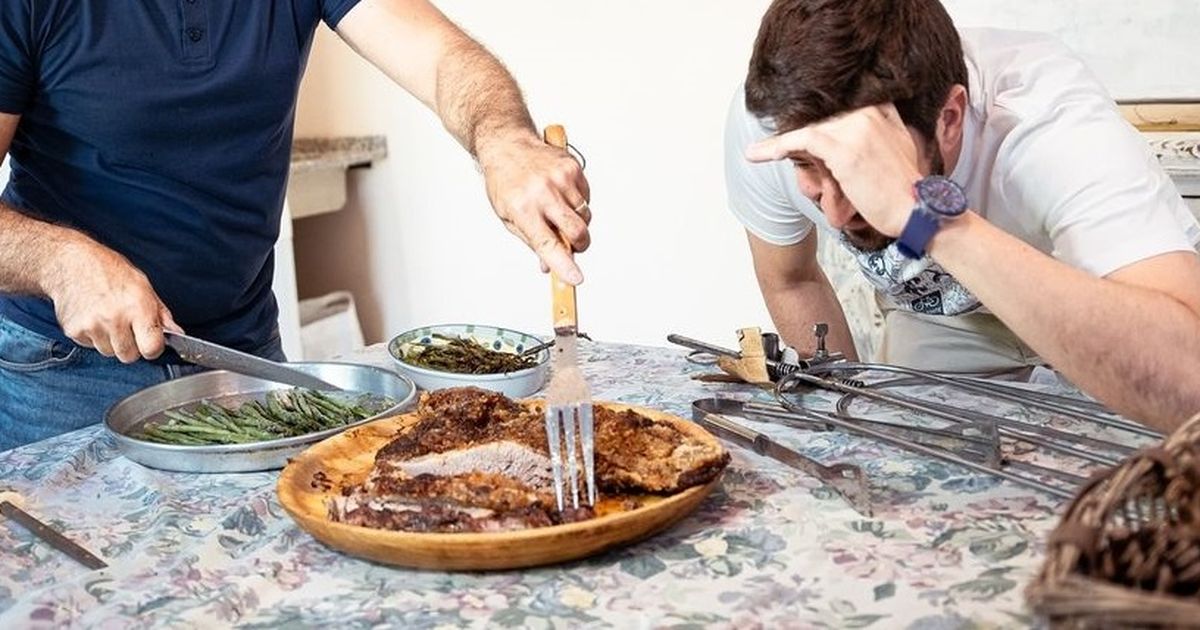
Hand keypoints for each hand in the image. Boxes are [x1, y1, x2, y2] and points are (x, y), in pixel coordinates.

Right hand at [42, 239, 180, 362]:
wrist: (69, 263)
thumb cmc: (108, 271)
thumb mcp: (143, 285)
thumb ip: (161, 313)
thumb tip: (176, 333)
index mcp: (137, 307)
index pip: (151, 349)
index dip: (153, 348)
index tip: (151, 341)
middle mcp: (114, 319)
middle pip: (129, 356)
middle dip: (131, 346)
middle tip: (127, 327)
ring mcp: (92, 326)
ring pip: (108, 352)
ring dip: (111, 341)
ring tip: (108, 317)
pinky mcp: (74, 331)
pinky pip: (90, 345)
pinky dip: (93, 336)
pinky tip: (93, 316)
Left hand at [477, 133, 590, 284]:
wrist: (508, 145)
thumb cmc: (505, 182)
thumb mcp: (508, 217)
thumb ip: (532, 241)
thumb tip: (550, 265)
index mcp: (523, 209)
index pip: (547, 244)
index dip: (563, 264)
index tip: (575, 278)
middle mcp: (543, 193)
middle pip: (576, 232)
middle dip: (579, 246)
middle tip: (572, 246)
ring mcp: (560, 179)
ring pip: (585, 217)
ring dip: (577, 222)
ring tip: (557, 210)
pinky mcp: (573, 168)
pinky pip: (586, 198)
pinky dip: (578, 204)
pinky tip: (561, 195)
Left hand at [745, 104, 921, 237]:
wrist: (916, 209)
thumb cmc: (903, 187)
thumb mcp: (898, 144)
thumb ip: (877, 128)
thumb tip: (849, 131)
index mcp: (880, 106)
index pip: (835, 106)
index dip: (811, 117)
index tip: (789, 124)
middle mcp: (868, 111)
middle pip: (818, 117)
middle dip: (794, 132)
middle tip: (769, 145)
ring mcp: (855, 128)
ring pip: (807, 128)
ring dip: (780, 143)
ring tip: (759, 151)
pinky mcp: (842, 148)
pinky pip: (801, 140)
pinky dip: (776, 147)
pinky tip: (757, 154)